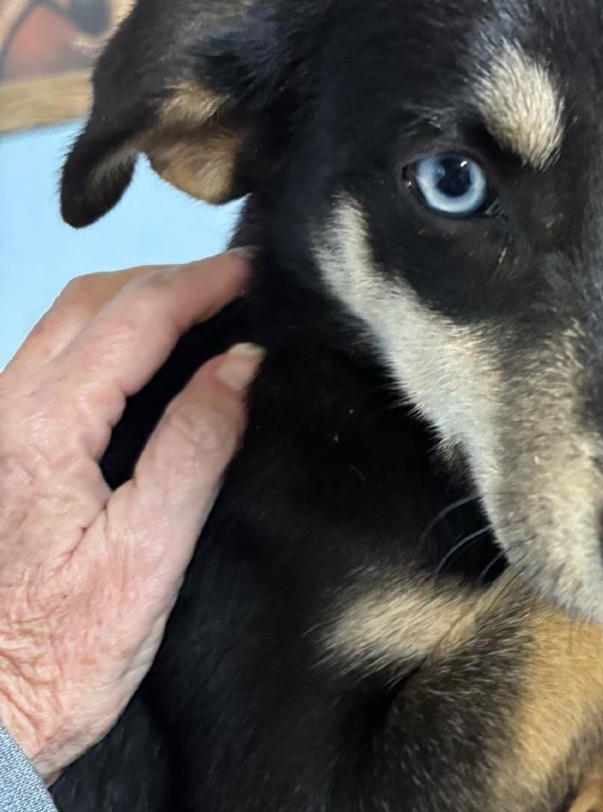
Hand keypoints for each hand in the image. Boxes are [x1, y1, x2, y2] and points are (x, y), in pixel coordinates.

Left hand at [0, 251, 259, 779]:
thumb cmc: (64, 651)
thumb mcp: (147, 555)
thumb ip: (195, 448)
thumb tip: (243, 363)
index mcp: (45, 427)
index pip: (136, 317)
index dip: (203, 283)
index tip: (259, 270)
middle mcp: (7, 407)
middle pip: (93, 298)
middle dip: (171, 277)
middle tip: (240, 287)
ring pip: (68, 319)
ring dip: (140, 298)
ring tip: (206, 309)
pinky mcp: (3, 445)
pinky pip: (58, 352)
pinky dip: (115, 329)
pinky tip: (154, 354)